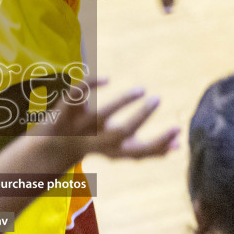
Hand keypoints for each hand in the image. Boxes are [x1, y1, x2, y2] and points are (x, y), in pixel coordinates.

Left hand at [38, 78, 179, 163]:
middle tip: (158, 99)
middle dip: (142, 117)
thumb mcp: (124, 150)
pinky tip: (108, 80)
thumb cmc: (98, 145)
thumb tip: (180, 144)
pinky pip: (77, 95)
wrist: (52, 148)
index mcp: (114, 152)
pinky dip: (92, 85)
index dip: (160, 144)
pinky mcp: (64, 113)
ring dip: (123, 101)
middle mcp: (97, 141)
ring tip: (142, 89)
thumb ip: (151, 149)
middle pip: (121, 133)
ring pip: (101, 115)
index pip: (140, 153)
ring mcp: (80, 128)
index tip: (177, 130)